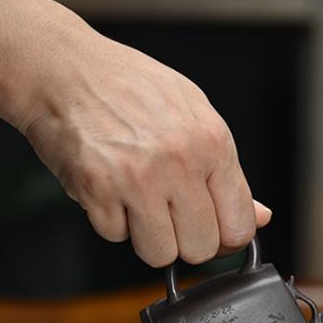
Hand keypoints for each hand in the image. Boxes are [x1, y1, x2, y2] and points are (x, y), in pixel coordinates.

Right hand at [21, 32, 270, 266]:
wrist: (62, 68)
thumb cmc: (131, 89)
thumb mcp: (195, 117)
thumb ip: (229, 175)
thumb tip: (260, 218)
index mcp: (213, 144)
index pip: (239, 226)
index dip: (226, 238)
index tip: (213, 232)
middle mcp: (179, 163)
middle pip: (201, 249)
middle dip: (186, 239)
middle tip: (169, 212)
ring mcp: (137, 179)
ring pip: (160, 254)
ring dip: (149, 237)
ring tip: (138, 200)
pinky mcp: (97, 190)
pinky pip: (116, 237)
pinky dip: (111, 220)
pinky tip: (109, 187)